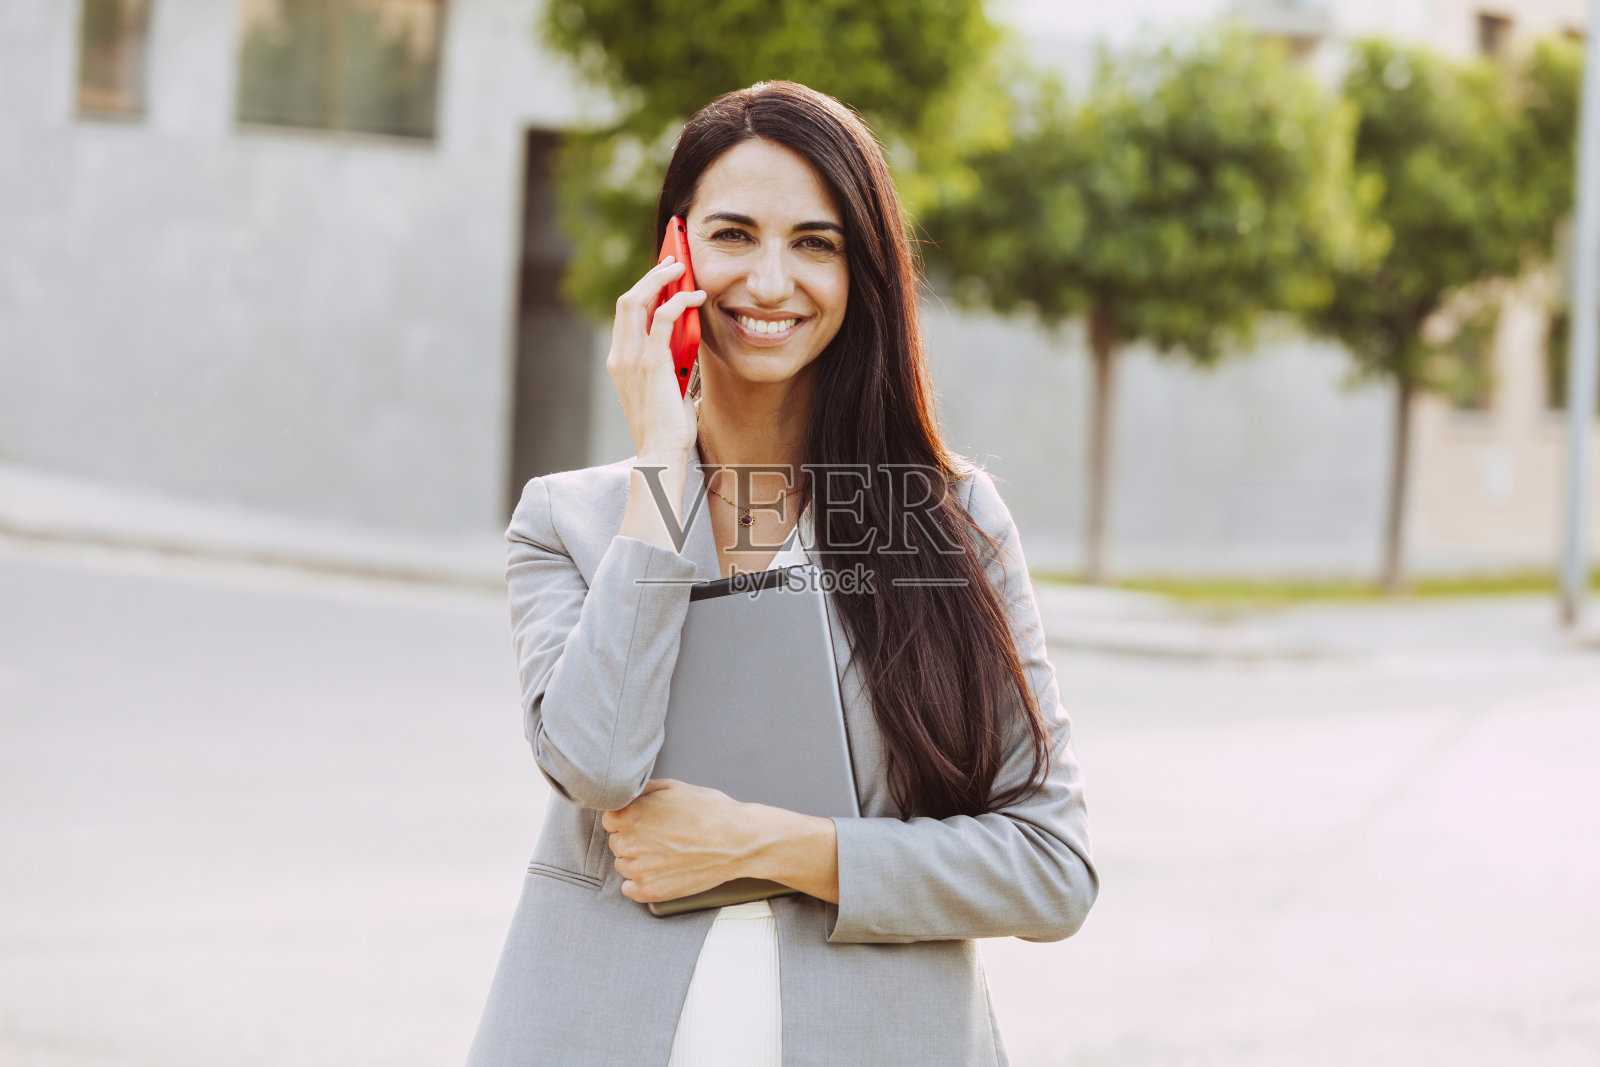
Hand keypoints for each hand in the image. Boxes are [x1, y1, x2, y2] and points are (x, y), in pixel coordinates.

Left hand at [601, 779, 754, 903]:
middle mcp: (627, 844)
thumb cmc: (710, 811)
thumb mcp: (674, 787)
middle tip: (659, 836)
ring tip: (665, 852)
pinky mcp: (651, 892)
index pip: (610, 819)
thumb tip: (629, 794)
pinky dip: (640, 883)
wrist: (737, 840)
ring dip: (638, 860)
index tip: (644, 820)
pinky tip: (659, 872)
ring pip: (623, 865)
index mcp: (628, 816)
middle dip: (633, 838)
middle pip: (616, 842)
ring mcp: (638, 871)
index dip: (629, 818)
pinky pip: (629, 889)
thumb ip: (643, 790)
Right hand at [607, 259, 705, 460]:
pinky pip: (663, 318)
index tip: (661, 273)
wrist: (662, 452)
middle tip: (672, 260)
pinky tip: (695, 296)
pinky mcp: (651, 363)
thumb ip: (671, 362)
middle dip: (649, 275)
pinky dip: (678, 300)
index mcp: (621, 361)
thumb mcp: (668, 386)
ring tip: (681, 267)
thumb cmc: (668, 426)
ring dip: (660, 279)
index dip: (644, 289)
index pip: (626, 314)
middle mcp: (621, 356)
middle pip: (627, 300)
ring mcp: (632, 359)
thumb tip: (688, 340)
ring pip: (637, 301)